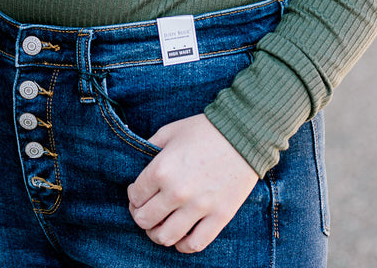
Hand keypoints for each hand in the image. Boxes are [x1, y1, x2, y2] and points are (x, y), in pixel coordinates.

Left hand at [127, 113, 257, 253]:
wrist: (243, 135)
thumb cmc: (204, 130)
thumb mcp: (170, 131)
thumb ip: (150, 148)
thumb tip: (139, 164)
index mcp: (162, 169)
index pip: (135, 197)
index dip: (133, 196)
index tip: (138, 192)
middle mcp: (177, 192)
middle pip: (145, 220)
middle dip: (140, 216)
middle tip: (145, 210)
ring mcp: (199, 207)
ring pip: (166, 237)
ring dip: (157, 234)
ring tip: (160, 225)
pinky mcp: (219, 217)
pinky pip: (195, 244)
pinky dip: (183, 245)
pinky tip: (181, 235)